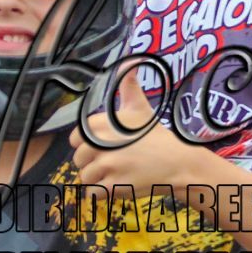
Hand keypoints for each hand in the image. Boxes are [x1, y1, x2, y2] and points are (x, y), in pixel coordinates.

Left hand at [70, 65, 207, 199]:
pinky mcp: (114, 185)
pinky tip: (116, 186)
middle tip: (112, 163)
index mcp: (103, 124)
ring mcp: (108, 166)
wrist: (177, 162)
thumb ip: (129, 84)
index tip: (100, 147)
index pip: (74, 138)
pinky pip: (92, 193)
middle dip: (91, 164)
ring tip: (116, 174)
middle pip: (78, 160)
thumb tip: (132, 59)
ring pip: (85, 177)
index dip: (85, 144)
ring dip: (97, 179)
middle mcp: (102, 143)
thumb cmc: (156, 136)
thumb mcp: (140, 106)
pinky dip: (101, 193)